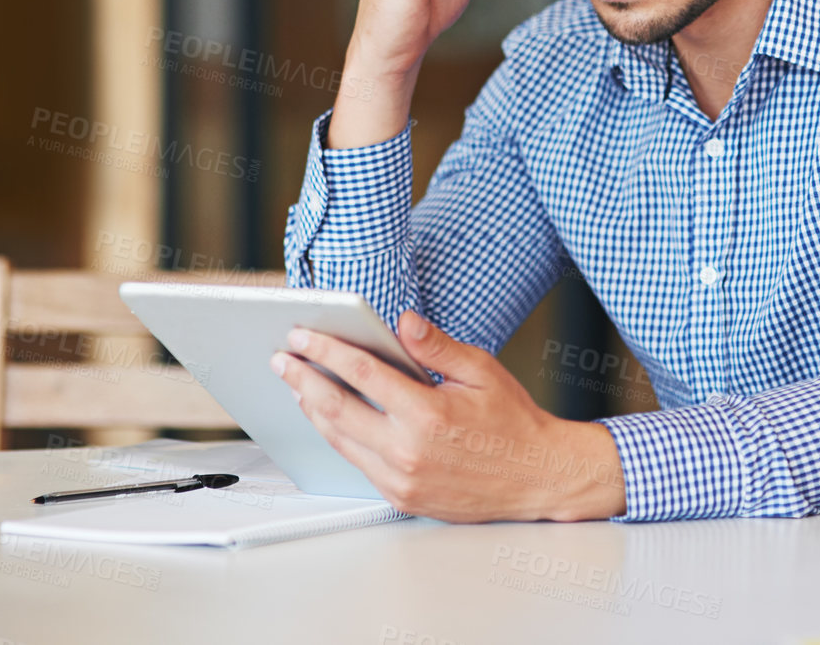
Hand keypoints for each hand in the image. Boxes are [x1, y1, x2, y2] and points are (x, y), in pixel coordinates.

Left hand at [269, 311, 627, 521]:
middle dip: (303, 378)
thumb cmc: (513, 422)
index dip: (326, 350)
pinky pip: (356, 462)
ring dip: (312, 408)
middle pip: (335, 408)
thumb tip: (403, 322)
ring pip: (338, 439)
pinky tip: (329, 417)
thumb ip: (437, 347)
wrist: (537, 477)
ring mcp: (400, 478)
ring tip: (298, 384)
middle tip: (282, 359)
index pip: (361, 373)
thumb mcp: (482, 371)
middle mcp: (408, 450)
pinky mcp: (400, 497)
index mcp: (428, 413)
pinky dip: (336, 435)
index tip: (302, 335)